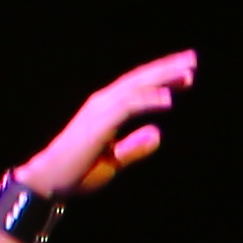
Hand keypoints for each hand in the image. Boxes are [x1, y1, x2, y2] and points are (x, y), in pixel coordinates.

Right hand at [20, 49, 195, 200]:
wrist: (49, 183)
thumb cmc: (78, 172)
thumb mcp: (114, 160)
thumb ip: (134, 147)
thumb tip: (157, 134)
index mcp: (106, 110)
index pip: (137, 87)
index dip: (162, 78)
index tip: (187, 74)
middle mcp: (102, 104)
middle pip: (139, 79)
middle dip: (167, 68)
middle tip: (192, 59)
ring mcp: (99, 111)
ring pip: (135, 87)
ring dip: (162, 78)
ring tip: (188, 74)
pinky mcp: (98, 124)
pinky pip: (127, 106)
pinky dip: (148, 100)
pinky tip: (168, 99)